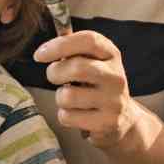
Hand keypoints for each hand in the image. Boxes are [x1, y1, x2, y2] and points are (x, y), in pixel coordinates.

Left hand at [35, 31, 139, 148]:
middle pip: (77, 68)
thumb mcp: (92, 62)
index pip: (88, 40)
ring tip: (69, 98)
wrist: (123, 118)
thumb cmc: (97, 85)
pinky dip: (65, 115)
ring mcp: (114, 101)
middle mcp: (116, 76)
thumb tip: (48, 43)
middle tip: (54, 77)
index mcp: (111, 54)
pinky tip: (76, 114)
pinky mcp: (107, 122)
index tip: (40, 55)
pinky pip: (68, 117)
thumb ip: (73, 50)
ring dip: (60, 98)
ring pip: (68, 96)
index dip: (60, 45)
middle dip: (55, 73)